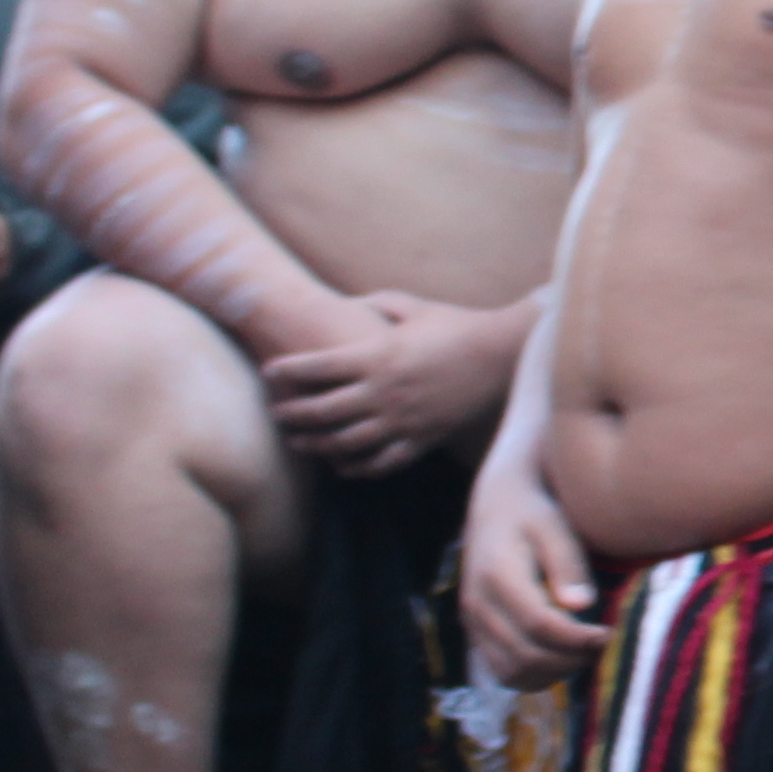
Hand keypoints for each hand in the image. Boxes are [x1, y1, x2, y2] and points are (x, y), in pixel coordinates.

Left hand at [264, 291, 526, 474]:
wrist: (503, 353)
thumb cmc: (458, 325)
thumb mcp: (414, 306)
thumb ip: (377, 303)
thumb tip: (348, 304)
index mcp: (378, 357)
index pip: (317, 367)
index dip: (288, 370)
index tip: (270, 372)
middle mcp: (384, 392)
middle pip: (322, 410)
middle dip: (292, 413)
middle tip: (276, 413)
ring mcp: (403, 420)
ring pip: (345, 442)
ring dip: (316, 444)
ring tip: (300, 442)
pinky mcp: (422, 438)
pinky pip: (382, 462)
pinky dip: (358, 468)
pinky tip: (343, 466)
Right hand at [458, 460, 604, 690]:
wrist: (496, 508)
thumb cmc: (533, 514)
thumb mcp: (555, 527)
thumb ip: (567, 564)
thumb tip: (581, 605)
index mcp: (498, 575)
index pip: (539, 624)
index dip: (577, 638)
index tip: (608, 634)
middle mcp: (478, 604)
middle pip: (526, 655)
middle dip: (570, 659)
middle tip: (602, 645)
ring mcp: (473, 622)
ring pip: (512, 673)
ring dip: (554, 673)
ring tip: (584, 651)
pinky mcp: (476, 633)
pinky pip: (503, 672)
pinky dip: (535, 675)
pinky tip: (562, 656)